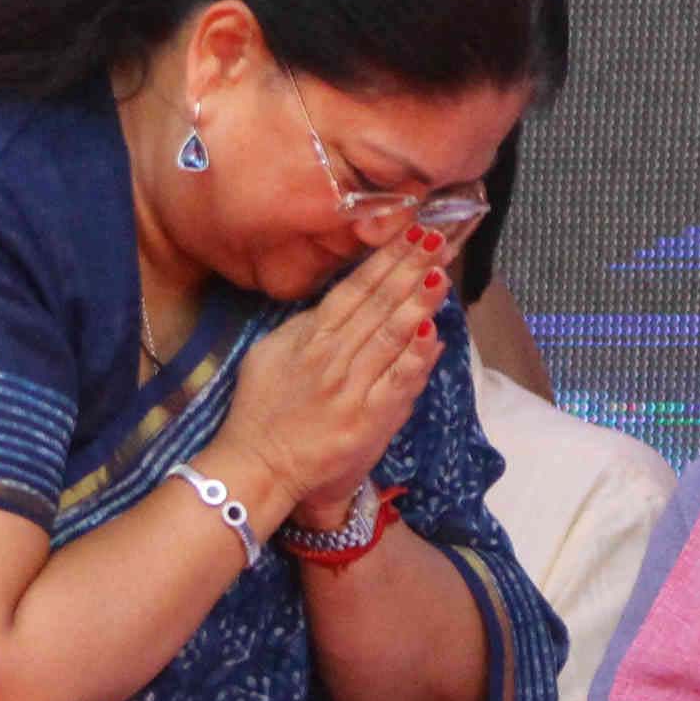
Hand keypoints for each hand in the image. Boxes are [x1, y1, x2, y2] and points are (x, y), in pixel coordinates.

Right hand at [217, 233, 448, 519]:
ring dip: (418, 302)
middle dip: (409, 268)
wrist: (258, 466)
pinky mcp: (367, 419)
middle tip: (437, 239)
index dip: (385, 260)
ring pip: (389, 336)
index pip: (354, 289)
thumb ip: (306, 325)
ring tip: (441, 273)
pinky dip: (417, 357)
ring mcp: (351, 387)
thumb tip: (341, 299)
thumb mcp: (271, 353)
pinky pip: (398, 382)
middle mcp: (331, 356)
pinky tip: (435, 333)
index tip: (410, 234)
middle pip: (377, 305)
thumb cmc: (261, 409)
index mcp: (309, 336)